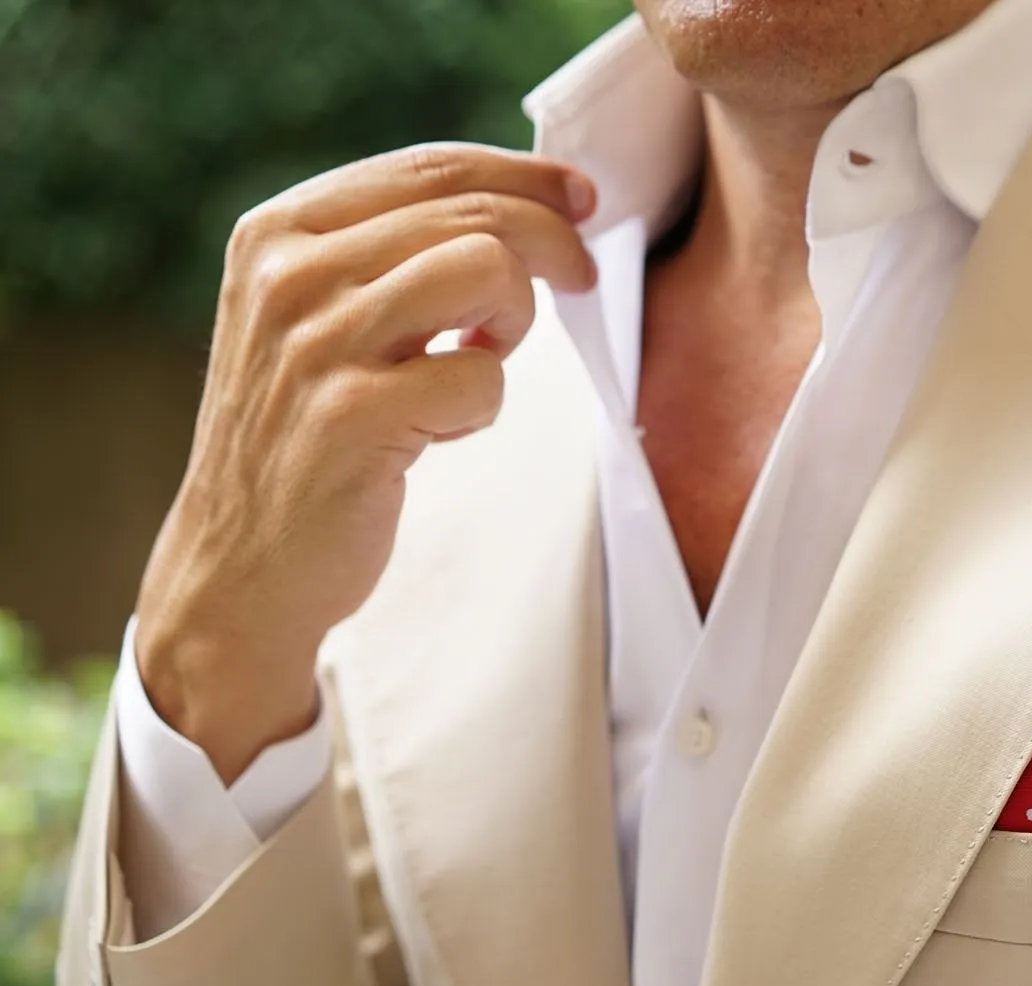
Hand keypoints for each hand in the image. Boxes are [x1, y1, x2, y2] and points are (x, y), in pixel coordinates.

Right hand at [134, 141, 597, 783]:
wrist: (243, 567)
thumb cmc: (308, 435)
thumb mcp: (324, 318)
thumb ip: (398, 254)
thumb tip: (540, 201)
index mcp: (279, 232)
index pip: (432, 167)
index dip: (527, 178)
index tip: (582, 201)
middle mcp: (287, 274)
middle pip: (473, 212)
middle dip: (552, 244)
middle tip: (578, 285)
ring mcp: (314, 344)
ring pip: (485, 270)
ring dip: (513, 320)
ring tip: (481, 359)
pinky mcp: (351, 417)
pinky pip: (480, 378)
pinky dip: (484, 406)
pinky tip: (440, 427)